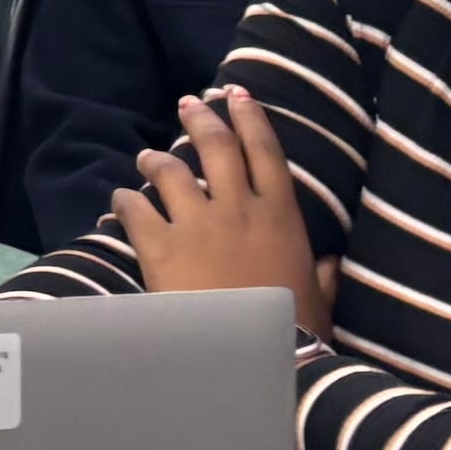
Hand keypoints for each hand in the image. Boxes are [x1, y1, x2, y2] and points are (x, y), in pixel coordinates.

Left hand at [109, 88, 332, 339]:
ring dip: (155, 159)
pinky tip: (119, 201)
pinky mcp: (161, 247)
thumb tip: (331, 263)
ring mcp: (197, 224)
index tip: (237, 94)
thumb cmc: (292, 330)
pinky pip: (135, 209)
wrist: (253, 354)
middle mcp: (238, 209)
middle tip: (189, 103)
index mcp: (280, 215)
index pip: (264, 151)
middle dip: (201, 118)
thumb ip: (324, 275)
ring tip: (146, 156)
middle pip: (216, 147)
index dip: (250, 117)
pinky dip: (125, 201)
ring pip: (170, 171)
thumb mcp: (318, 298)